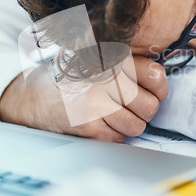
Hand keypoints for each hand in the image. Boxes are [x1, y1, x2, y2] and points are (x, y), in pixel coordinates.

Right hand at [0, 56, 168, 141]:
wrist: (33, 97)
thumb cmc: (74, 81)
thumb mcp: (100, 61)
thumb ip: (130, 67)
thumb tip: (162, 83)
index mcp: (112, 57)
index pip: (156, 76)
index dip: (159, 90)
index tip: (151, 92)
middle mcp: (106, 76)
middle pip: (150, 106)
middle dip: (142, 112)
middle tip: (126, 107)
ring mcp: (96, 101)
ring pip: (137, 126)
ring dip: (126, 126)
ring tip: (109, 115)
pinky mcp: (87, 124)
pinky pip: (118, 139)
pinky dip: (111, 136)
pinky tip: (97, 123)